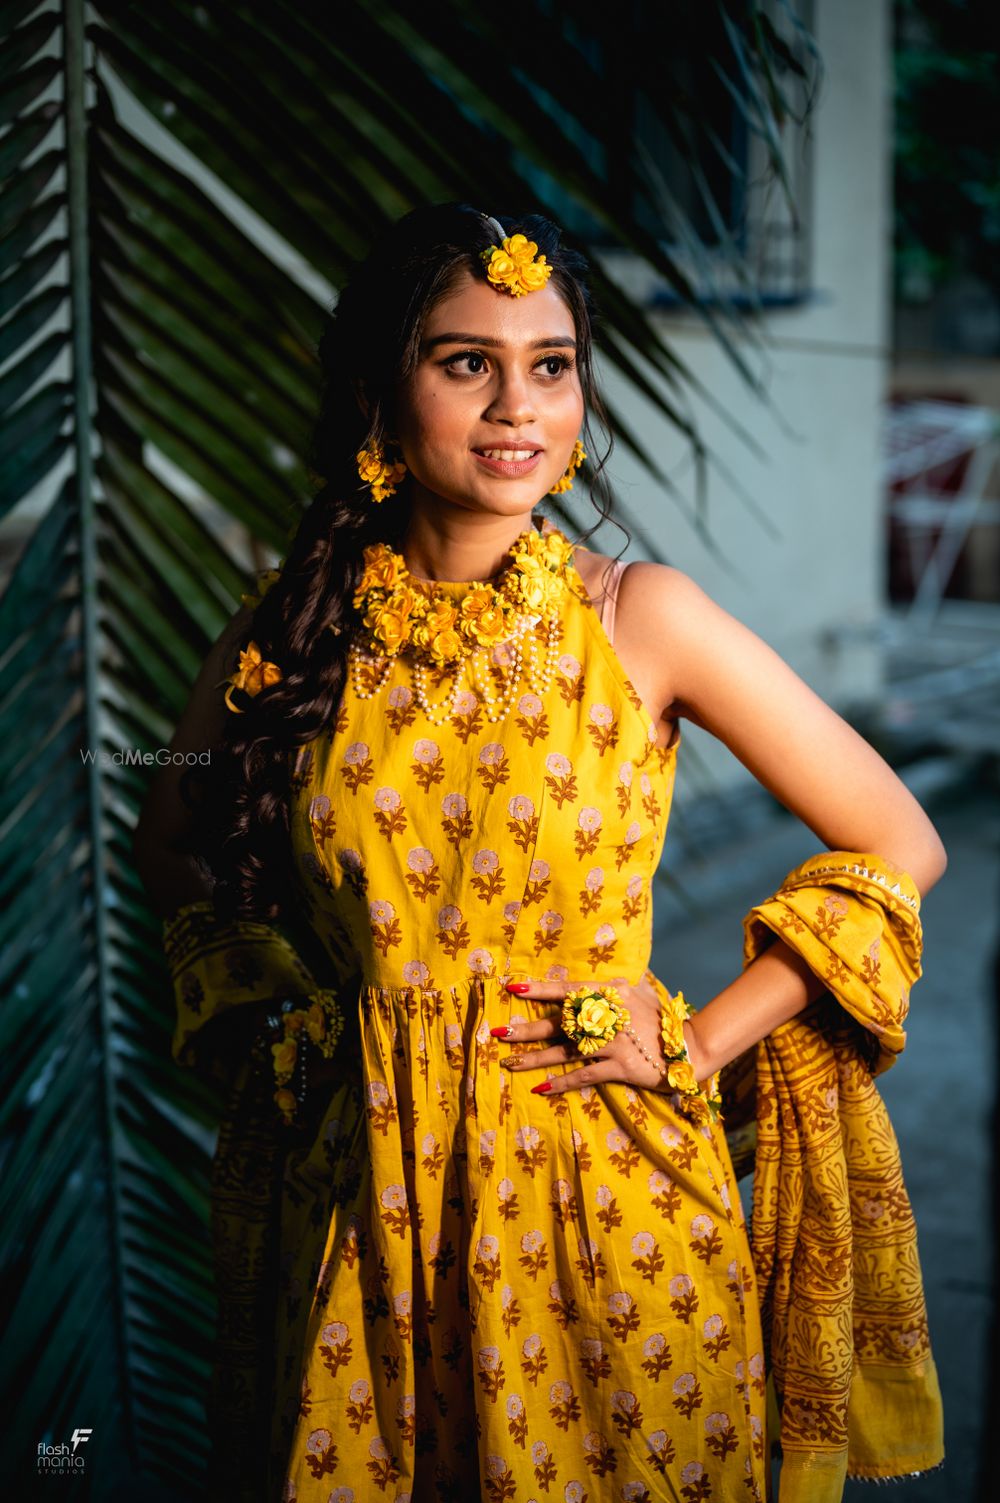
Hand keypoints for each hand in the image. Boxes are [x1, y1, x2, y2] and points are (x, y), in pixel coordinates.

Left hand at [494, 976, 674, 1094]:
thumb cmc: (659, 1017)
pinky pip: (583, 1075)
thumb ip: (616, 984)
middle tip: (497, 1032)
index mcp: (608, 994)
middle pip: (558, 1023)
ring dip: (534, 1058)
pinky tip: (541, 1088)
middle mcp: (606, 1016)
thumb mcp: (639, 990)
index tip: (512, 987)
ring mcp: (612, 1042)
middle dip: (525, 1029)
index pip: (567, 990)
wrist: (688, 1046)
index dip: (539, 989)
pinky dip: (561, 1082)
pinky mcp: (619, 1066)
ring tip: (509, 1062)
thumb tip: (603, 974)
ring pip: (564, 1051)